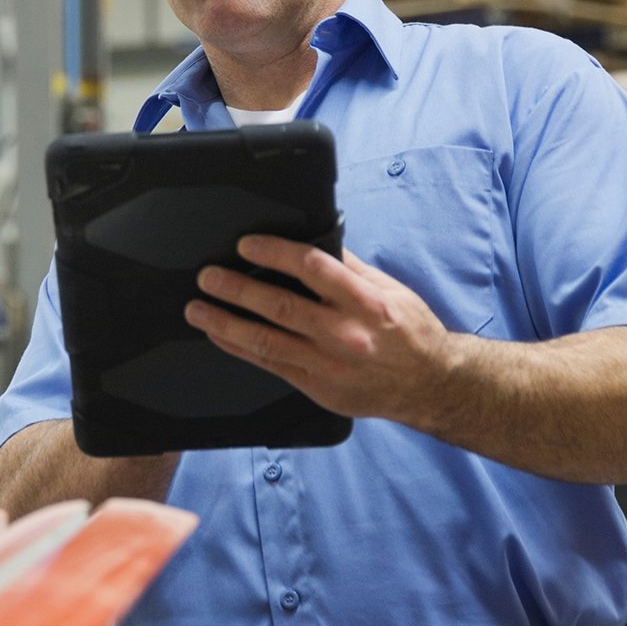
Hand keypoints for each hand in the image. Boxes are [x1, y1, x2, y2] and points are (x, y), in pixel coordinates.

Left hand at [184, 236, 467, 425]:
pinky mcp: (316, 386)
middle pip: (280, 306)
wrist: (430, 385)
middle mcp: (344, 333)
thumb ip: (349, 268)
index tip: (245, 245)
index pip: (312, 268)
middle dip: (236, 289)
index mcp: (365, 301)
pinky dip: (237, 347)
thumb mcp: (388, 290)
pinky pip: (268, 364)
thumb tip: (312, 239)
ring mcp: (328, 363)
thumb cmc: (408, 330)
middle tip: (207, 276)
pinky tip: (217, 333)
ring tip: (196, 308)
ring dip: (224, 322)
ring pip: (265, 340)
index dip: (274, 252)